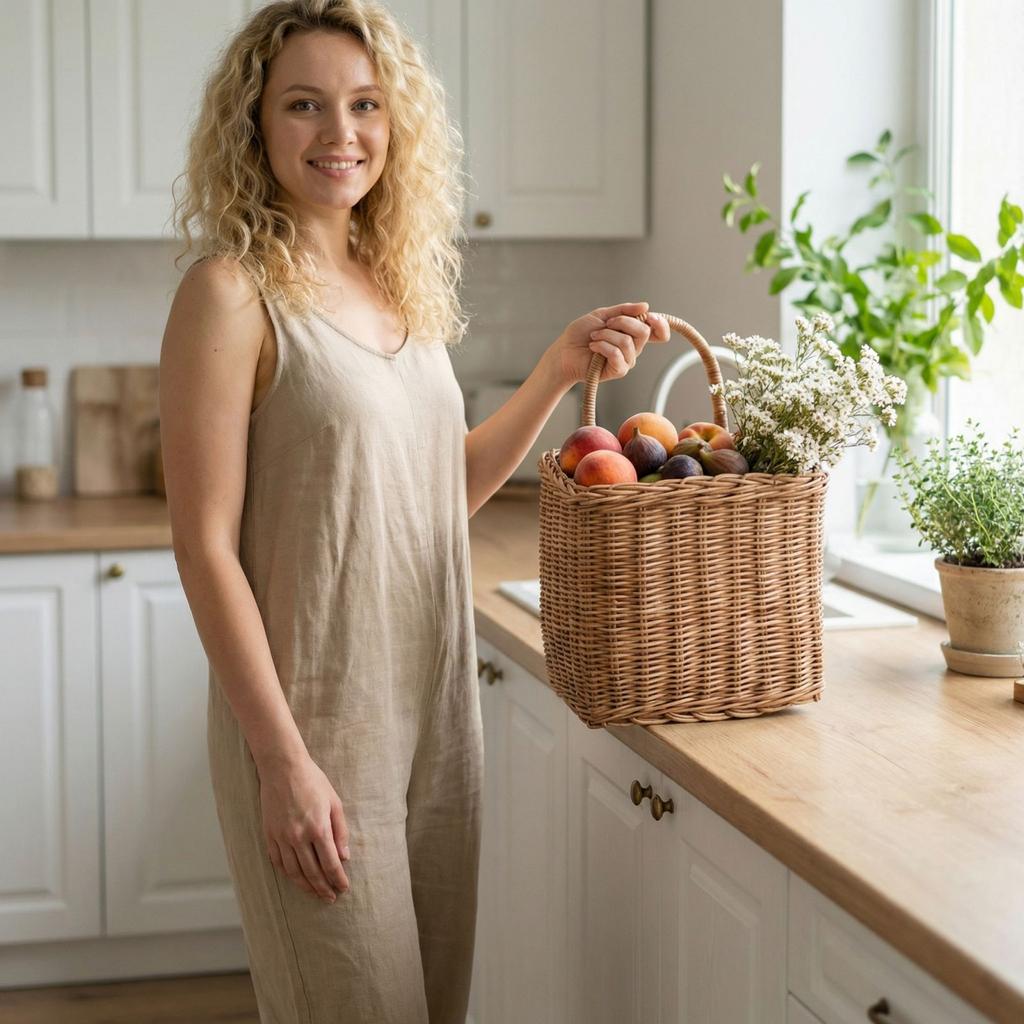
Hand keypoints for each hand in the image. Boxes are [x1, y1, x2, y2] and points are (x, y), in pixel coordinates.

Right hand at [257, 754, 350, 902]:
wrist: (283, 768)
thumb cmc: (313, 781)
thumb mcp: (334, 802)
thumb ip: (340, 831)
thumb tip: (344, 857)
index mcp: (318, 828)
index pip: (330, 864)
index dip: (338, 880)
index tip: (343, 889)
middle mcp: (299, 837)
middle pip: (312, 873)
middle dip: (323, 888)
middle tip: (330, 898)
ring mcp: (282, 837)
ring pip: (293, 872)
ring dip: (305, 886)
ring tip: (314, 893)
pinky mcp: (269, 834)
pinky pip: (278, 861)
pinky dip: (287, 873)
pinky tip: (295, 877)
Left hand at [546, 301, 671, 389]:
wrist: (564, 351)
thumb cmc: (581, 334)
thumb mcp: (602, 315)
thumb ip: (624, 310)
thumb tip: (646, 306)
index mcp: (632, 333)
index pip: (658, 332)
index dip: (660, 324)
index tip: (649, 316)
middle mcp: (633, 347)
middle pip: (643, 332)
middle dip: (622, 322)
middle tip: (605, 324)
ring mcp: (627, 360)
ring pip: (627, 342)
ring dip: (606, 335)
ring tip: (593, 337)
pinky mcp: (618, 371)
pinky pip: (617, 355)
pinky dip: (602, 346)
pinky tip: (593, 347)